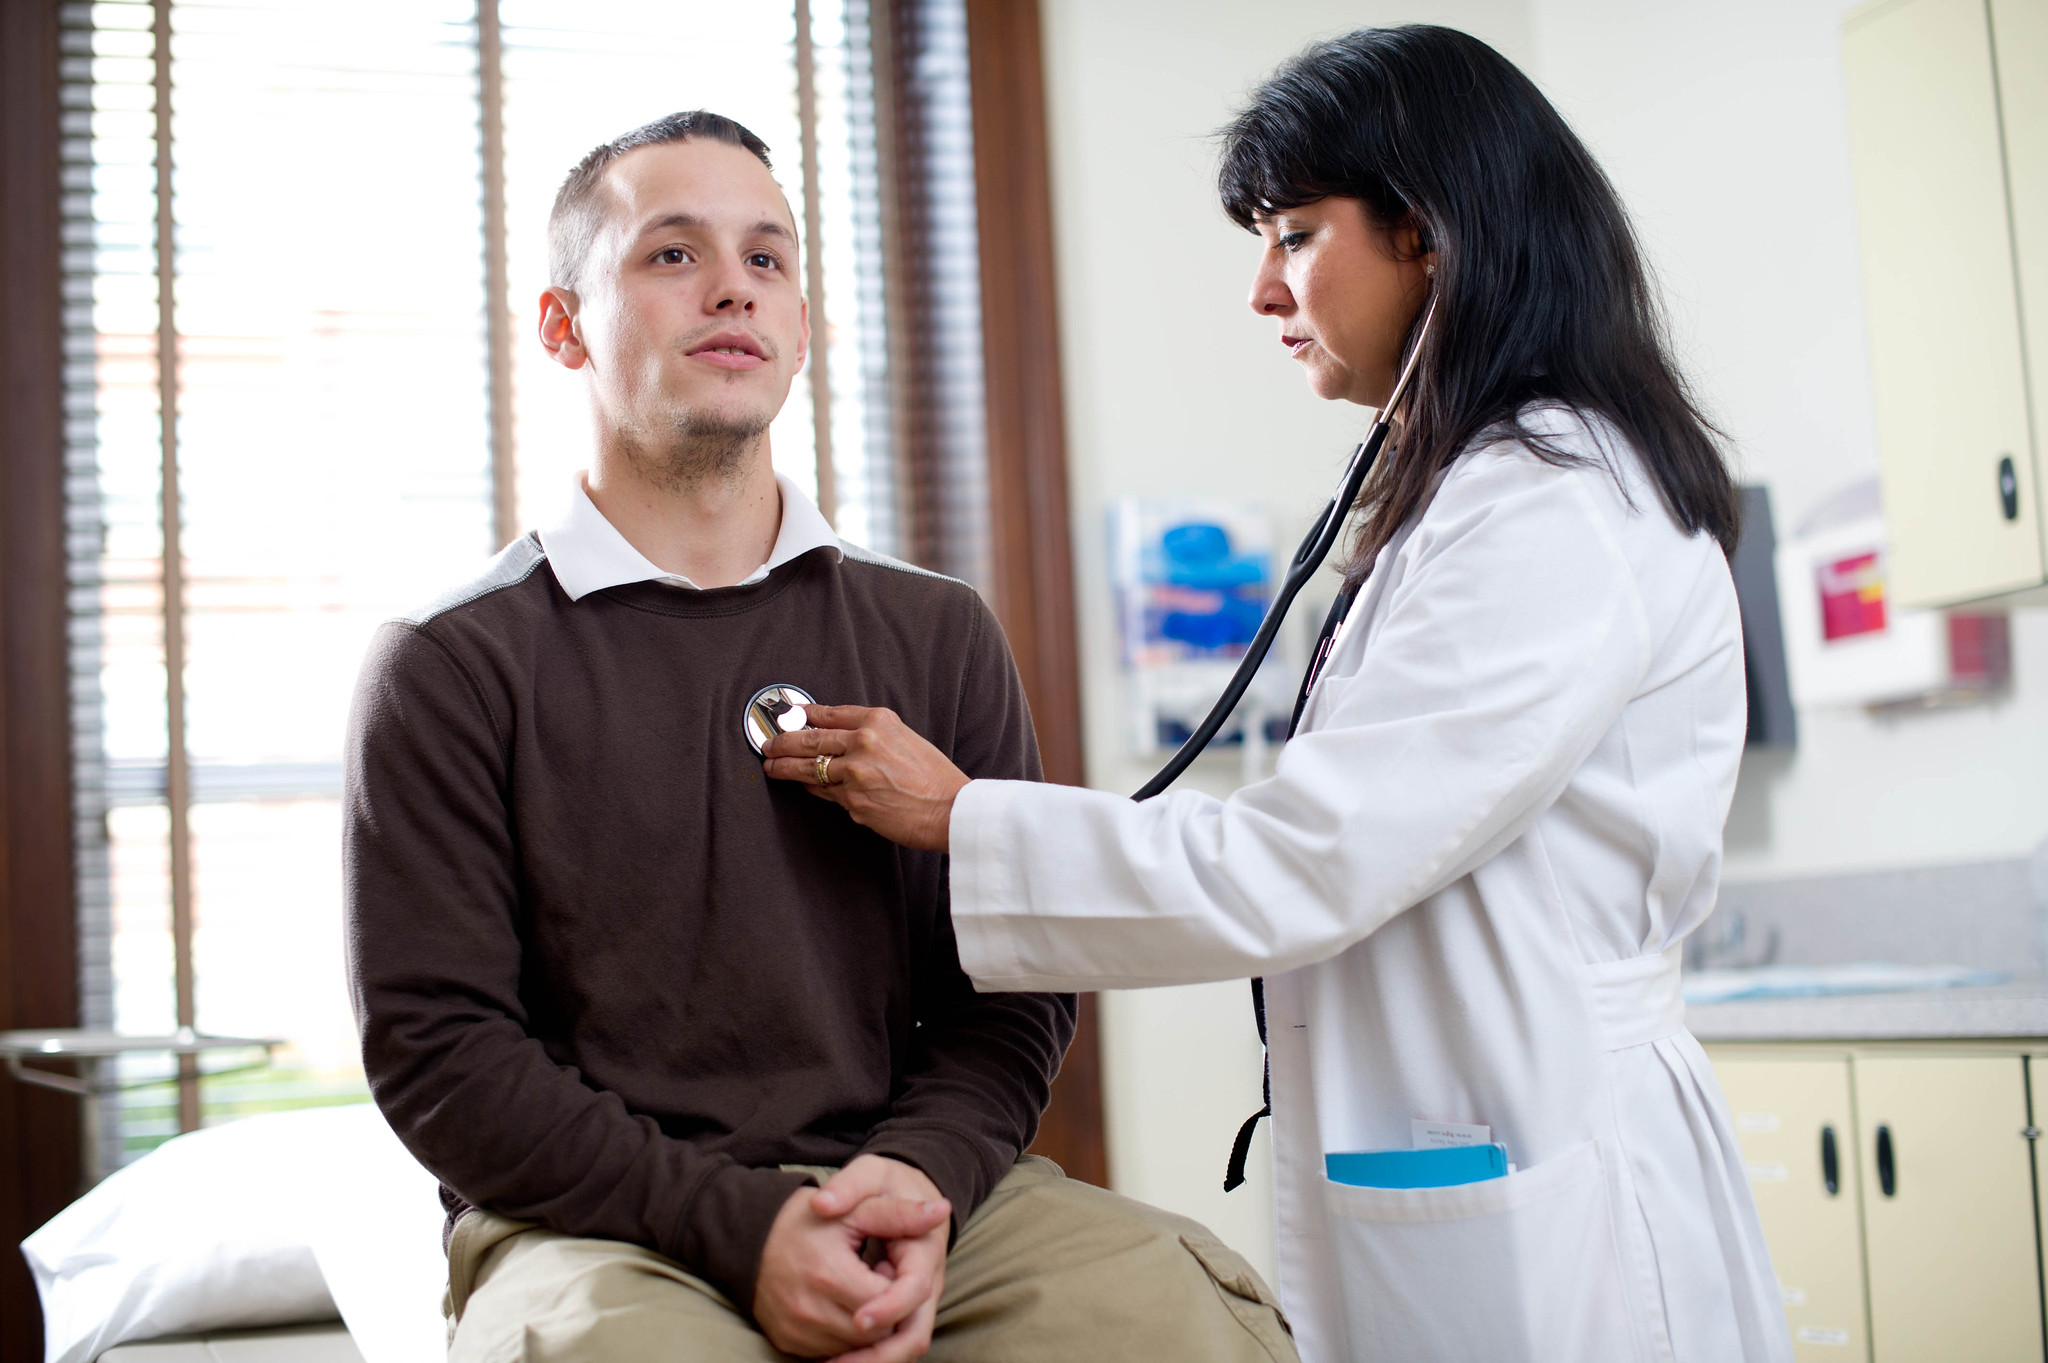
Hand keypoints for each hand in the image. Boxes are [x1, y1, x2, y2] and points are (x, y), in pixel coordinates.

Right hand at [753, 1175, 948, 1358]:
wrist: (750, 1238)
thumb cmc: (809, 1221)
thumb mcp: (856, 1209)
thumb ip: (900, 1214)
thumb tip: (942, 1211)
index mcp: (830, 1276)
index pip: (889, 1304)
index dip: (896, 1286)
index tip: (885, 1265)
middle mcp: (810, 1311)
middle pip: (877, 1332)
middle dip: (886, 1309)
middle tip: (873, 1277)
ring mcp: (797, 1332)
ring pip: (858, 1349)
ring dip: (868, 1328)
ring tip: (856, 1290)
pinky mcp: (789, 1344)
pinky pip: (832, 1354)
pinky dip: (845, 1338)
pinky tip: (842, 1307)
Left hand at [761, 706, 968, 851]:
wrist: (950, 810)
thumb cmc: (934, 777)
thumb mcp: (906, 738)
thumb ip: (873, 734)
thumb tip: (839, 735)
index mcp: (879, 721)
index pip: (829, 713)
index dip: (804, 715)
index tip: (792, 716)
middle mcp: (863, 743)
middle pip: (808, 739)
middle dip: (782, 742)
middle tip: (769, 744)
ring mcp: (854, 774)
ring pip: (807, 768)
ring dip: (783, 767)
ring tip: (771, 766)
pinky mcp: (851, 802)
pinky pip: (822, 792)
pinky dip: (809, 788)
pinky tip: (801, 785)